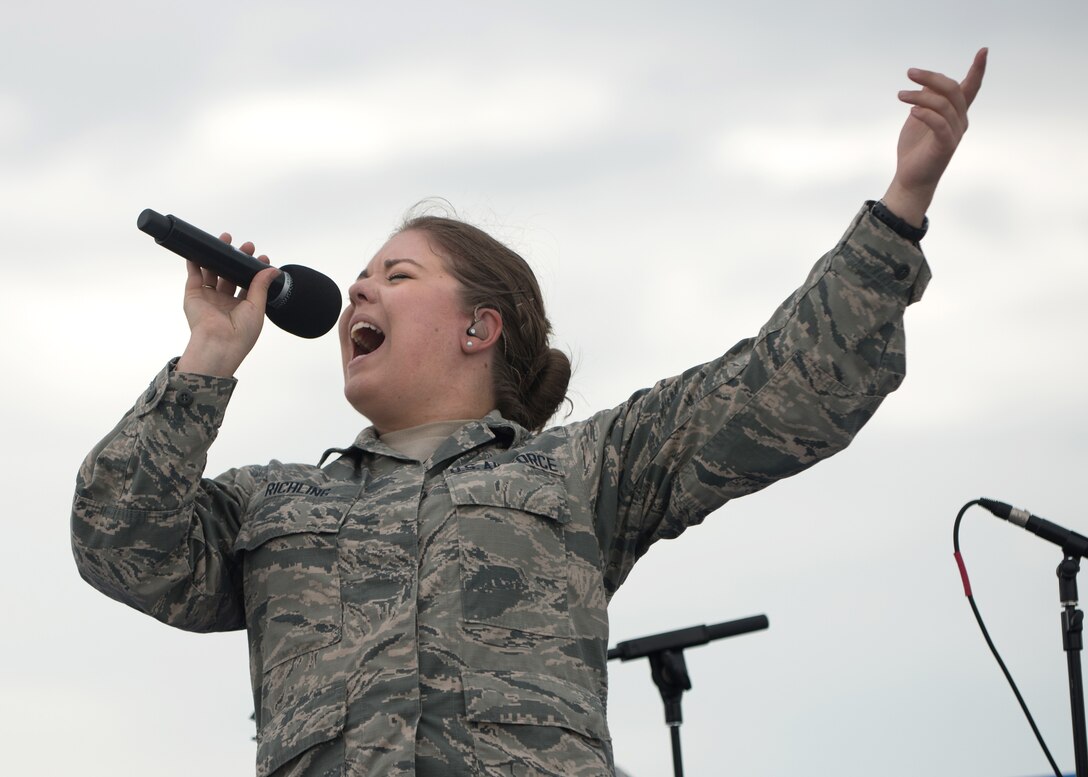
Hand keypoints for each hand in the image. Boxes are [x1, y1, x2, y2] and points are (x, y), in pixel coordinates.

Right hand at [175, 234, 279, 376]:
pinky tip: (199, 249)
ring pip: (212, 272)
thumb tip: (272, 270)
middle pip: (230, 275)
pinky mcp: (194, 296)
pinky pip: (194, 276)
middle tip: (246, 246)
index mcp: (242, 307)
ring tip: (225, 240)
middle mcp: (225, 302)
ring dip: (217, 256)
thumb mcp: (257, 307)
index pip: (248, 283)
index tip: (261, 257)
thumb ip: (261, 286)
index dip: (253, 270)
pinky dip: (194, 262)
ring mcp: (209, 298)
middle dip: (237, 259)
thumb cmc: (241, 334)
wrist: (219, 344)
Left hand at [882, 47, 987, 226]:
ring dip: (919, 96)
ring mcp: (954, 133)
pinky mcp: (945, 145)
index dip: (977, 70)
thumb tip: (927, 84)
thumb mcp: (918, 118)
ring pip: (943, 105)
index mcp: (955, 113)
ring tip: (900, 95)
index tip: (984, 51)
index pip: (970, 88)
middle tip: (910, 73)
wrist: (910, 177)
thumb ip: (926, 101)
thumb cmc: (915, 148)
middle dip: (932, 77)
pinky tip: (912, 111)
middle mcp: (960, 121)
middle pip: (953, 90)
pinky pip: (940, 124)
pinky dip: (926, 114)